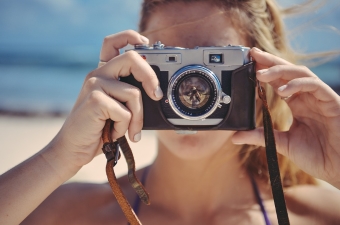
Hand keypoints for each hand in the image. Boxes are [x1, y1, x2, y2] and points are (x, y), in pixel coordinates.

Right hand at [49, 30, 162, 169]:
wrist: (73, 149)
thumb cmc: (98, 129)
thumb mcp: (116, 108)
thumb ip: (128, 95)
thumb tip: (157, 92)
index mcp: (102, 73)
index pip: (112, 42)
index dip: (130, 36)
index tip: (146, 43)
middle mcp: (97, 74)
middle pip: (132, 58)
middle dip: (150, 77)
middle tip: (157, 96)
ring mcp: (94, 85)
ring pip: (134, 93)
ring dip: (137, 118)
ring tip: (129, 131)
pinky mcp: (95, 100)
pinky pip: (125, 112)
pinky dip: (124, 128)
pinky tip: (113, 133)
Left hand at [232, 47, 339, 187]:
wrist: (338, 168)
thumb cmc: (317, 156)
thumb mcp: (282, 144)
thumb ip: (261, 137)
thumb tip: (235, 137)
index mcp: (297, 104)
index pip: (279, 81)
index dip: (265, 70)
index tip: (248, 63)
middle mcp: (307, 97)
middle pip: (288, 72)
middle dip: (270, 61)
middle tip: (252, 54)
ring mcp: (319, 98)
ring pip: (300, 73)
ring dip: (280, 70)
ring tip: (261, 74)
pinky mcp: (331, 101)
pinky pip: (314, 85)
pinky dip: (297, 85)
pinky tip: (282, 91)